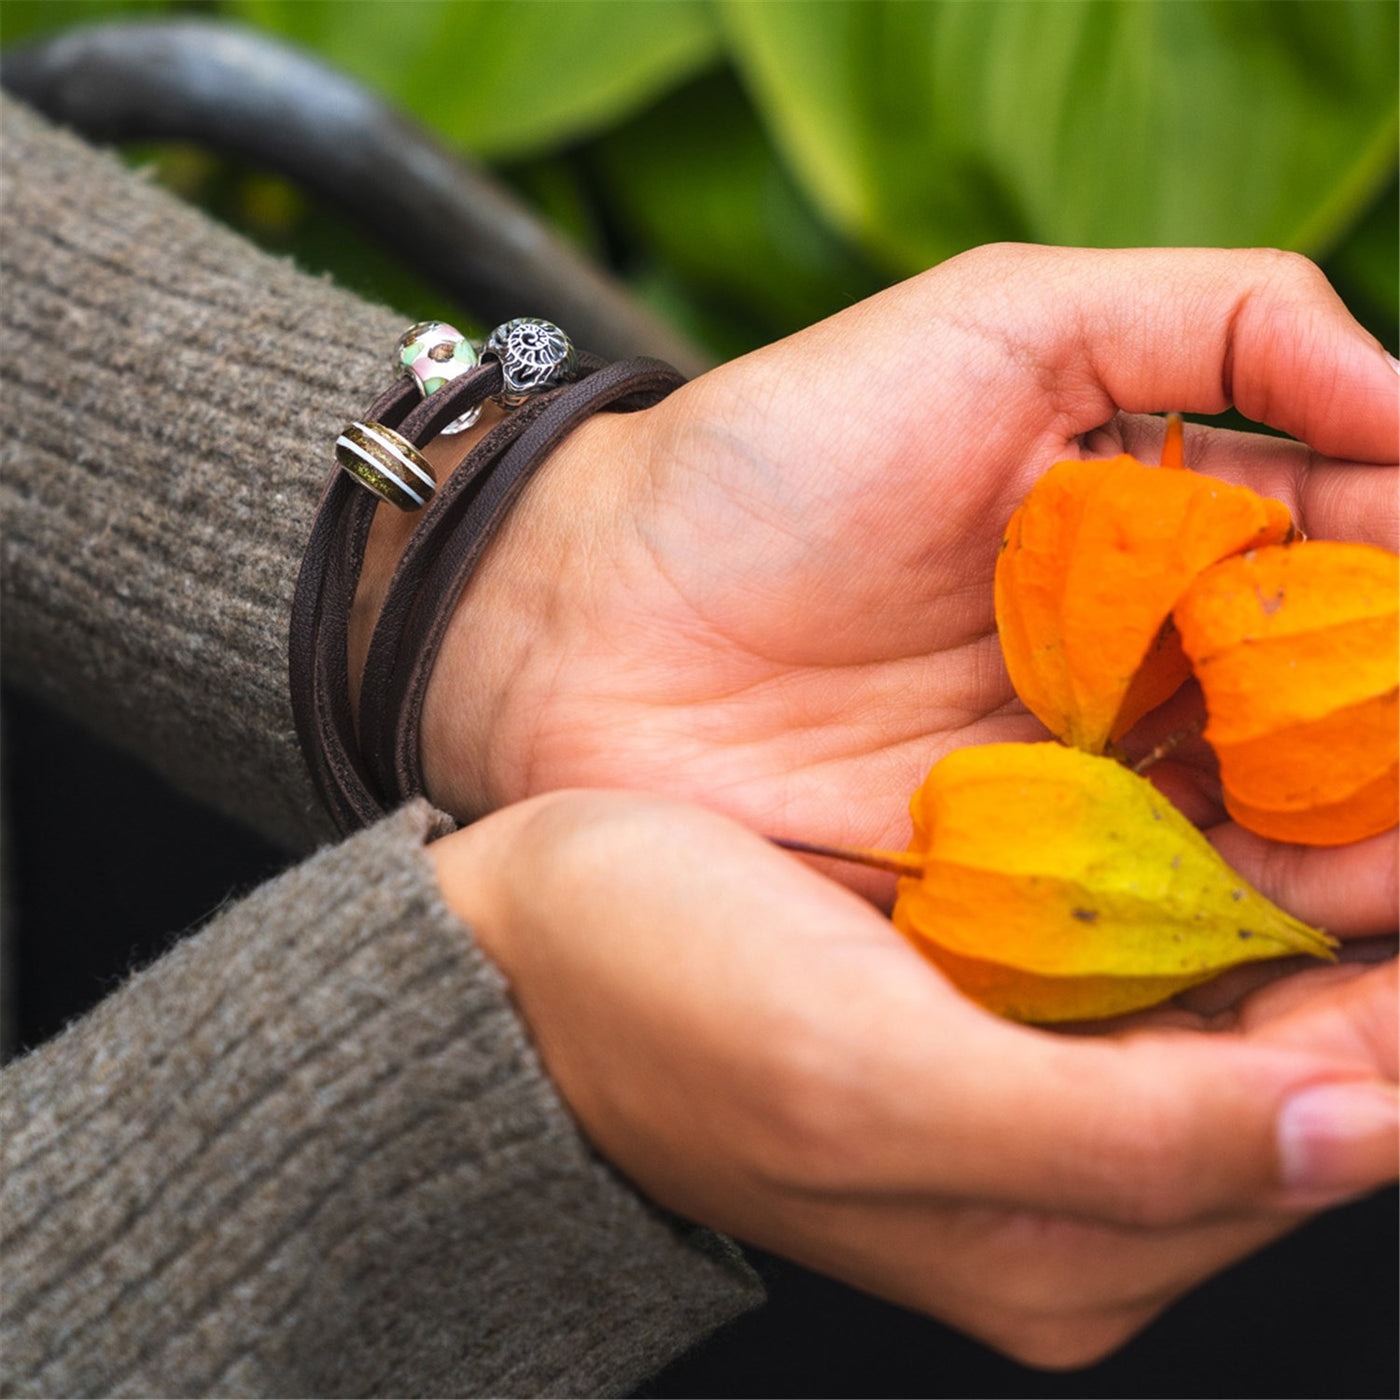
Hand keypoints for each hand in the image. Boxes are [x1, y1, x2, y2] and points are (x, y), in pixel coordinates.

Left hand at [411, 245, 1396, 929]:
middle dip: (1386, 734)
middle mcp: (1133, 671)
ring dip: (1359, 847)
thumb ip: (1215, 322)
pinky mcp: (1014, 897)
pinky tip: (1319, 926)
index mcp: (1152, 532)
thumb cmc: (773, 459)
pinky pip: (1162, 925)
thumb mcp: (996, 325)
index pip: (1349, 558)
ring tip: (1394, 864)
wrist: (588, 623)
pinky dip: (1252, 931)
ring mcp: (1078, 793)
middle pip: (1326, 712)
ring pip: (1273, 832)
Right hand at [430, 789, 1398, 1367]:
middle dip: (1372, 948)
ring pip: (1236, 1015)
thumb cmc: (661, 1003)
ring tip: (1344, 764)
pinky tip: (1222, 798)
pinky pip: (1150, 968)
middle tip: (1390, 772)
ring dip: (1306, 905)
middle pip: (1303, 1082)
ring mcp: (1029, 1107)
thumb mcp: (871, 1080)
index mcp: (1061, 1245)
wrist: (519, 963)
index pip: (1325, 1132)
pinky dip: (1208, 889)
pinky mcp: (984, 1025)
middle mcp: (1071, 1196)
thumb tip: (1361, 1130)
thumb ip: (1120, 1140)